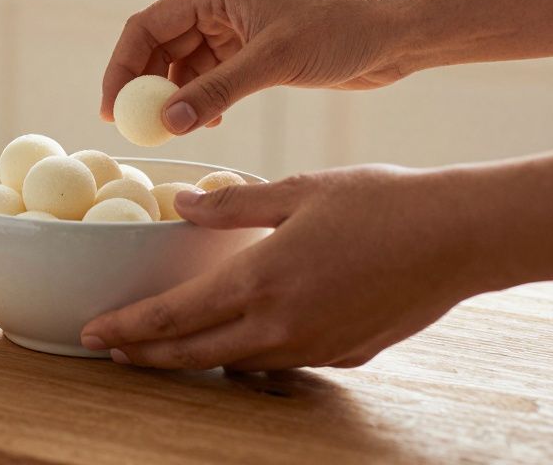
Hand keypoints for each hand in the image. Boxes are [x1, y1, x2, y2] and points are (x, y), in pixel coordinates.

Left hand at [79, 164, 503, 369]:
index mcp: (258, 280)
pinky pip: (282, 363)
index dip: (127, 329)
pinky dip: (249, 354)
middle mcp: (280, 325)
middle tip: (112, 351)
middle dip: (147, 356)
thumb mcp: (295, 189)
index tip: (93, 333)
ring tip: (165, 349)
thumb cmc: (379, 202)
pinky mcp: (344, 355)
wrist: (459, 235)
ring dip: (195, 358)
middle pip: (194, 354)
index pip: (171, 318)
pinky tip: (241, 339)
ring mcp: (314, 347)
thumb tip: (179, 203)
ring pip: (236, 363)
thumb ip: (230, 204)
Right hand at [100, 0, 410, 132]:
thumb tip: (168, 123)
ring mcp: (236, 30)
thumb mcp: (273, 61)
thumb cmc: (340, 27)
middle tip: (138, 128)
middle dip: (146, 87)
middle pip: (160, 47)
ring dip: (177, 99)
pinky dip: (203, 101)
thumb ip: (216, 91)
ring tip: (179, 130)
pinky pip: (211, 78)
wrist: (396, 30)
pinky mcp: (255, 52)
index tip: (112, 108)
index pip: (147, 26)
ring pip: (184, 67)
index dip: (123, 66)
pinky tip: (209, 122)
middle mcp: (218, 6)